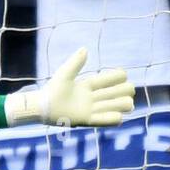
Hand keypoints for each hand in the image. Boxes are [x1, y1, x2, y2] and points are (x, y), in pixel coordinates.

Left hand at [6, 47, 135, 127]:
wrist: (42, 107)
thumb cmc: (51, 89)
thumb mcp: (65, 74)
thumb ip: (75, 63)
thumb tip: (85, 49)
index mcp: (89, 85)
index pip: (112, 79)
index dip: (119, 76)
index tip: (121, 75)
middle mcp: (92, 97)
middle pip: (117, 92)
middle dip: (126, 90)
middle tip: (127, 91)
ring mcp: (90, 109)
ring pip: (114, 106)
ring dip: (123, 104)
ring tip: (128, 104)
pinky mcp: (85, 120)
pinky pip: (103, 120)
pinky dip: (112, 118)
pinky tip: (119, 117)